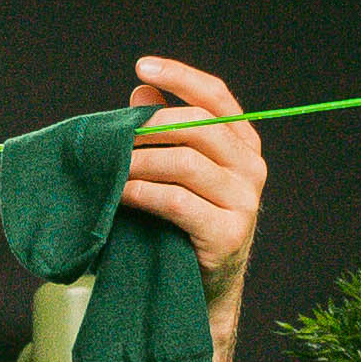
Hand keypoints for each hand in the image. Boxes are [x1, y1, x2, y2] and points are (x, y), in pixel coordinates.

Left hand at [123, 54, 267, 361]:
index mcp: (243, 145)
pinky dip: (142, 193)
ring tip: (109, 166)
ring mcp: (245, 202)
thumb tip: (140, 91)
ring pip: (184, 162)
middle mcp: (251, 168)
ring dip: (138, 161)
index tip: (141, 66)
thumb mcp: (173, 175)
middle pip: (197, 126)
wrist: (200, 296)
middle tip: (112, 133)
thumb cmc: (182, 230)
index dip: (180, 76)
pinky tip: (118, 193)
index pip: (217, 97)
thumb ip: (163, 134)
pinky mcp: (228, 233)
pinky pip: (177, 201)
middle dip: (148, 126)